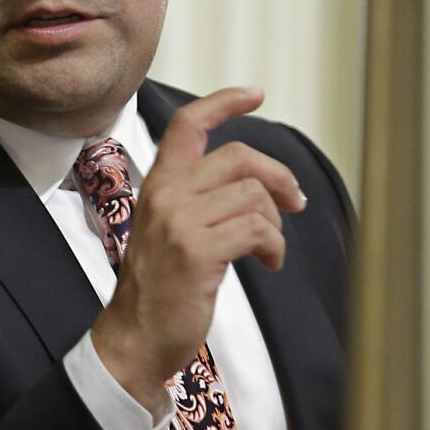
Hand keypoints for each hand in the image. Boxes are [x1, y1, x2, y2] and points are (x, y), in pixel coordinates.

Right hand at [91, 86, 306, 411]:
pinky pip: (256, 230)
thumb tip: (256, 186)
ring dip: (275, 223)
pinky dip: (273, 246)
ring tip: (269, 248)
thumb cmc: (157, 289)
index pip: (187, 125)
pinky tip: (268, 262)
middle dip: (278, 177)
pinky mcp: (197, 253)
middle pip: (238, 156)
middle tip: (295, 202)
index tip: (255, 93)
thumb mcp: (166, 230)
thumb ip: (195, 200)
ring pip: (253, 195)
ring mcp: (180, 223)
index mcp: (158, 186)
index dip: (224, 101)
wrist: (135, 337)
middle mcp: (166, 196)